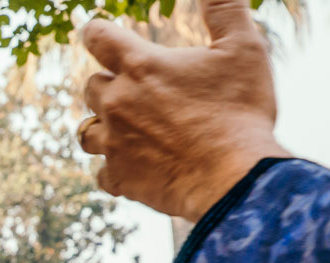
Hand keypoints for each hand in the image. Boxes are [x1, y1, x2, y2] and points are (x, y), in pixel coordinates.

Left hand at [78, 0, 289, 220]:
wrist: (232, 176)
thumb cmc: (239, 110)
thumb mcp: (244, 49)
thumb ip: (225, 10)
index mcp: (141, 67)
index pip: (100, 38)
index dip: (95, 32)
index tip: (93, 31)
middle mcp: (117, 103)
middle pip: (91, 86)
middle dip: (108, 84)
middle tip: (133, 88)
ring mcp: (113, 143)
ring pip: (86, 131)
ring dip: (102, 126)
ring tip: (125, 127)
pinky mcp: (119, 178)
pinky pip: (101, 173)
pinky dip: (114, 168)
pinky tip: (133, 166)